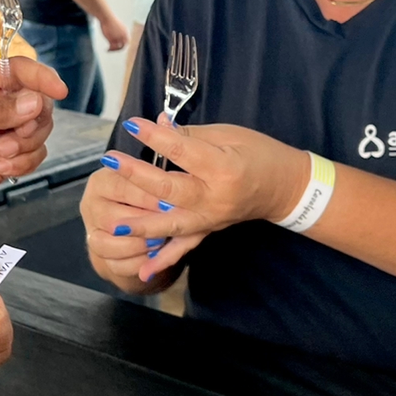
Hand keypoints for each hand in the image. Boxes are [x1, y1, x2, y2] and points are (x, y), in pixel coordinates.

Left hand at [0, 56, 66, 214]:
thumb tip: (33, 101)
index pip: (19, 71)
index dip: (41, 77)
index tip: (58, 90)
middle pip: (38, 102)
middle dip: (32, 122)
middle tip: (14, 135)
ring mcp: (5, 132)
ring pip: (40, 130)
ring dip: (25, 145)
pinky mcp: (10, 156)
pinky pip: (36, 155)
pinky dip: (24, 163)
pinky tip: (1, 167)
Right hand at [80, 164, 206, 287]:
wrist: (137, 222)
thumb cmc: (147, 197)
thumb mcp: (151, 184)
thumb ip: (155, 186)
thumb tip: (168, 199)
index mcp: (101, 182)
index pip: (120, 188)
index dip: (146, 197)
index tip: (168, 204)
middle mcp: (91, 206)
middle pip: (112, 219)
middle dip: (143, 225)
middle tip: (167, 226)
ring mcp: (92, 233)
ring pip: (108, 245)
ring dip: (138, 245)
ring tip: (160, 240)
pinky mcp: (99, 257)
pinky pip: (116, 264)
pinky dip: (137, 262)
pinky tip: (153, 255)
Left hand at [96, 118, 308, 281]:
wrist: (285, 187)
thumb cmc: (259, 153)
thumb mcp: (228, 135)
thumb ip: (190, 135)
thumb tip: (158, 124)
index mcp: (223, 168)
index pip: (182, 151)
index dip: (155, 137)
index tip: (131, 124)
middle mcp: (215, 198)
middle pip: (169, 189)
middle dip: (136, 175)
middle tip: (110, 161)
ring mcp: (212, 218)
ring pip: (171, 224)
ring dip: (140, 225)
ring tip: (112, 225)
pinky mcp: (210, 230)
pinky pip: (184, 248)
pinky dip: (163, 260)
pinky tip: (142, 270)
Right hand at [99, 15, 129, 51]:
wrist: (107, 17)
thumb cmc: (110, 19)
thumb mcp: (117, 26)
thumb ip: (119, 31)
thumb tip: (116, 34)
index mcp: (125, 32)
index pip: (127, 41)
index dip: (123, 45)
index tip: (118, 46)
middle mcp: (123, 35)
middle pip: (123, 45)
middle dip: (119, 49)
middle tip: (114, 49)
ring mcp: (118, 38)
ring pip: (118, 47)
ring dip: (114, 50)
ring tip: (109, 50)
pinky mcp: (112, 39)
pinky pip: (112, 47)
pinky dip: (110, 50)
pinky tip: (107, 50)